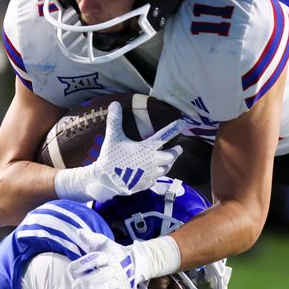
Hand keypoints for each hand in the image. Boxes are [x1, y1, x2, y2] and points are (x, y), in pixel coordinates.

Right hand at [55, 102, 183, 201]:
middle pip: (171, 157)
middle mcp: (153, 162)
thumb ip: (115, 120)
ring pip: (166, 169)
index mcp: (147, 149)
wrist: (105, 181)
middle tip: (178, 148)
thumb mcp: (113, 137)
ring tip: (169, 160)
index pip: (165, 136)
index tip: (183, 123)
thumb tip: (115, 104)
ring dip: (169, 163)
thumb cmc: (111, 158)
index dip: (175, 128)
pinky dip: (157, 175)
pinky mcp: (146, 184)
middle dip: (176, 152)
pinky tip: (154, 173)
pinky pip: (155, 179)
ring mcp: (150, 175)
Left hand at [69, 230, 148, 288]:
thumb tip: (79, 231)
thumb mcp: (104, 243)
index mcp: (109, 255)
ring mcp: (119, 281)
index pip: (95, 259)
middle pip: (100, 275)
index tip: (71, 269)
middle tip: (75, 286)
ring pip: (106, 288)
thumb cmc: (113, 253)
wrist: (135, 262)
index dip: (82, 264)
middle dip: (86, 281)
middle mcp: (115, 268)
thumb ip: (90, 238)